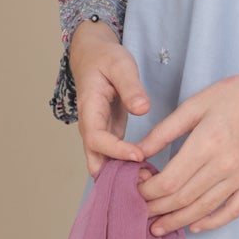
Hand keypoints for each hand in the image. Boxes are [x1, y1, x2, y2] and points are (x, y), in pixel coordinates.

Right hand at [68, 21, 150, 177]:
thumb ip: (131, 87)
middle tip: (144, 181)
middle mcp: (91, 127)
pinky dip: (127, 170)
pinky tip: (147, 174)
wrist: (93, 57)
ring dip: (122, 177)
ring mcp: (99, 135)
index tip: (139, 155)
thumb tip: (142, 109)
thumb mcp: (120, 65)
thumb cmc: (105, 59)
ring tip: (149, 181)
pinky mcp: (109, 137)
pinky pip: (114, 160)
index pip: (96, 138)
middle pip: (95, 161)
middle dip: (116, 177)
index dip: (116, 150)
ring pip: (104, 165)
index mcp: (89, 110)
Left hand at [132, 57, 238, 234]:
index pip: (170, 181)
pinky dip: (212, 223)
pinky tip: (195, 226)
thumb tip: (138, 151)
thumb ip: (166, 130)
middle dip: (157, 208)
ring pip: (203, 209)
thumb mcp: (197, 103)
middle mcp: (225, 165)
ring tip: (157, 227)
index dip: (148, 191)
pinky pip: (232, 211)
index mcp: (207, 142)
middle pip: (183, 199)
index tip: (136, 189)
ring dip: (177, 221)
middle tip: (140, 210)